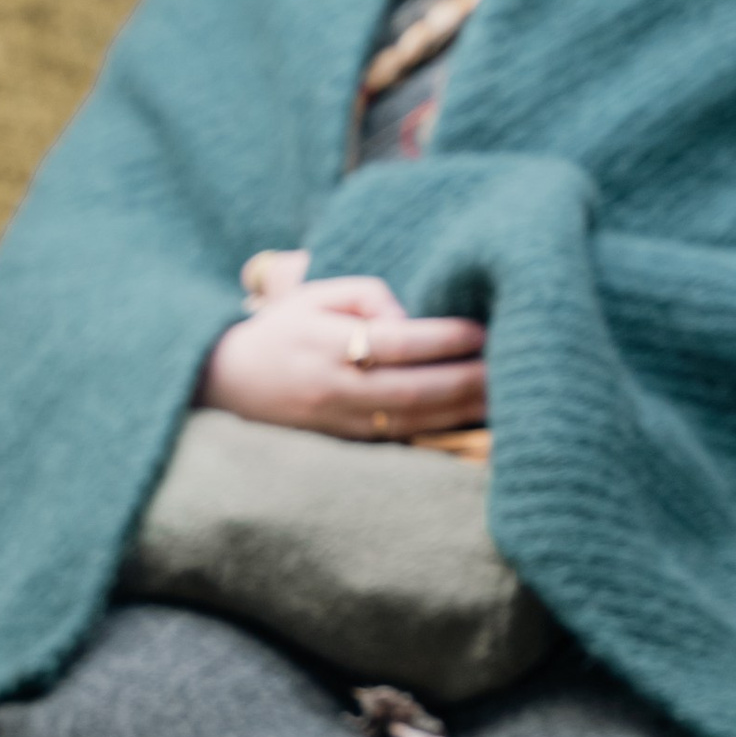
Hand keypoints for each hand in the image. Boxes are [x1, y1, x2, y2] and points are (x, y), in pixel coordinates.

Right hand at [200, 270, 485, 442]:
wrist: (222, 381)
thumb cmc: (280, 329)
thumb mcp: (315, 293)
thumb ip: (369, 296)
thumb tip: (414, 318)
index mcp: (325, 345)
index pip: (397, 342)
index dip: (445, 338)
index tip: (484, 329)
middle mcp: (332, 389)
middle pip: (413, 389)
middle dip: (467, 381)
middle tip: (513, 368)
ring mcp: (336, 423)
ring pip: (411, 421)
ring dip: (461, 412)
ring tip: (505, 397)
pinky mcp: (341, 444)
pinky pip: (399, 438)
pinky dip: (438, 430)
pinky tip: (470, 420)